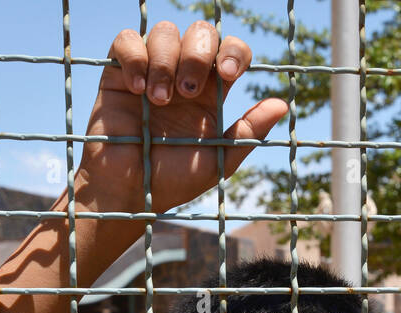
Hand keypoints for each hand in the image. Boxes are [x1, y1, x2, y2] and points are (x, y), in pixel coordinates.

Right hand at [76, 23, 287, 217]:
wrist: (130, 191)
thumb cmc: (174, 179)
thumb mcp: (218, 159)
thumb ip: (249, 132)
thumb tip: (282, 104)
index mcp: (211, 91)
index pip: (230, 49)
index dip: (234, 51)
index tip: (228, 74)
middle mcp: (183, 74)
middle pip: (200, 32)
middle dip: (198, 54)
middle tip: (188, 92)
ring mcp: (151, 70)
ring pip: (165, 32)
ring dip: (165, 61)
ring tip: (159, 100)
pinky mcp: (118, 73)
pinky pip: (127, 41)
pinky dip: (135, 58)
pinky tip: (137, 90)